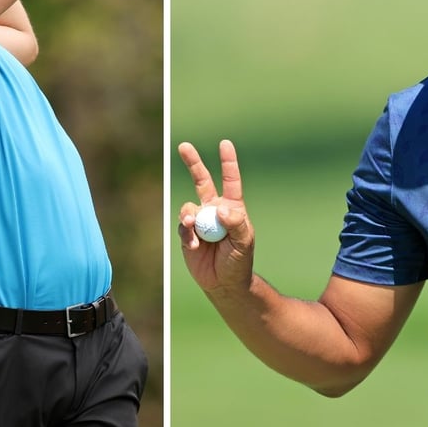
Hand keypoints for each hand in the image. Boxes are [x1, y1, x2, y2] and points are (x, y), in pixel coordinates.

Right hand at [178, 139, 253, 295]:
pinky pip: (183, 227)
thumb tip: (221, 209)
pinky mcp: (187, 234)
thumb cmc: (239, 261)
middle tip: (183, 146)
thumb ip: (236, 223)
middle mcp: (214, 210)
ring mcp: (199, 221)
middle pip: (201, 181)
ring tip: (193, 227)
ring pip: (188, 208)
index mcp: (231, 207)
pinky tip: (194, 245)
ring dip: (190, 217)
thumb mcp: (244, 241)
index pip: (230, 180)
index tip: (225, 143)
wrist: (223, 283)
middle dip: (192, 163)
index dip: (228, 162)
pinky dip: (187, 234)